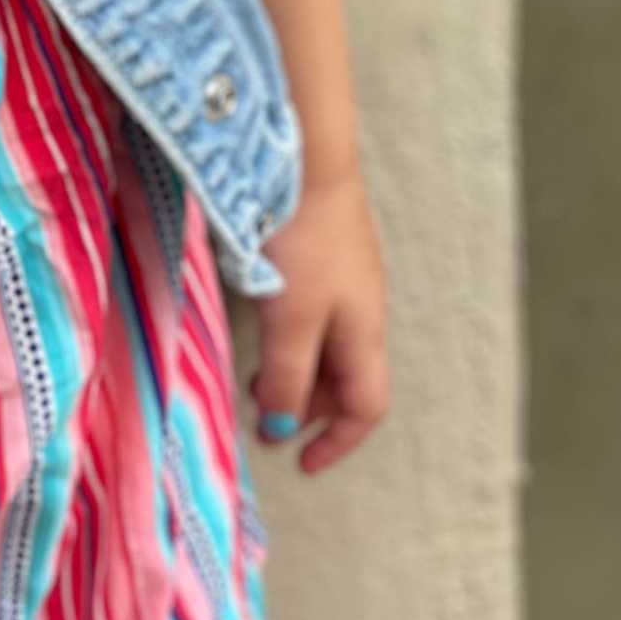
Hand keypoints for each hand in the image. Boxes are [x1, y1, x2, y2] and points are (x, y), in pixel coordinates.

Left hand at [248, 167, 388, 474]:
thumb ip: (287, 377)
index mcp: (365, 330)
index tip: (300, 463)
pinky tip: (261, 315)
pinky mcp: (324, 244)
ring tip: (252, 370)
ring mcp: (346, 272)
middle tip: (262, 414)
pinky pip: (315, 309)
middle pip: (347, 377)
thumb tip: (282, 428)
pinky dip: (290, 332)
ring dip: (295, 368)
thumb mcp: (292, 319)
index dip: (337, 442)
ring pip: (327, 342)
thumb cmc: (303, 240)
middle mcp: (363, 305)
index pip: (367, 406)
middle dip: (309, 406)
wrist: (308, 156)